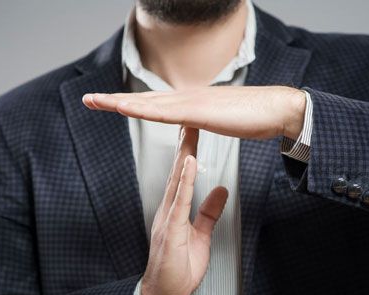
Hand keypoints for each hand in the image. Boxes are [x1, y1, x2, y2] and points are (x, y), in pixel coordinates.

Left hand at [82, 86, 305, 139]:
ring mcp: (192, 102)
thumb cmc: (255, 116)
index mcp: (192, 103)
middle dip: (115, 100)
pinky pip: (164, 113)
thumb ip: (206, 120)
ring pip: (148, 104)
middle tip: (89, 99)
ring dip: (120, 102)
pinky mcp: (199, 111)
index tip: (110, 105)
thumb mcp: (222, 120)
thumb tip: (196, 123)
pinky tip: (123, 108)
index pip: (155, 104)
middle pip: (144, 100)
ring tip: (95, 101)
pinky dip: (141, 110)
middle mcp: (187, 98)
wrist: (279, 109)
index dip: (131, 104)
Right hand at [139, 127, 227, 294]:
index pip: (184, 174)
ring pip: (177, 180)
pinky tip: (190, 163)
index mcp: (175, 209)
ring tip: (190, 130)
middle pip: (179, 171)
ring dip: (185, 154)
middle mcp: (168, 209)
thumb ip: (208, 212)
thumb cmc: (178, 269)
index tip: (195, 128)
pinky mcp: (170, 230)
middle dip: (185, 142)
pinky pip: (179, 201)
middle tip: (190, 115)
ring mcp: (167, 218)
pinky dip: (185, 180)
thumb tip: (221, 190)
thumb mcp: (200, 236)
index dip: (190, 150)